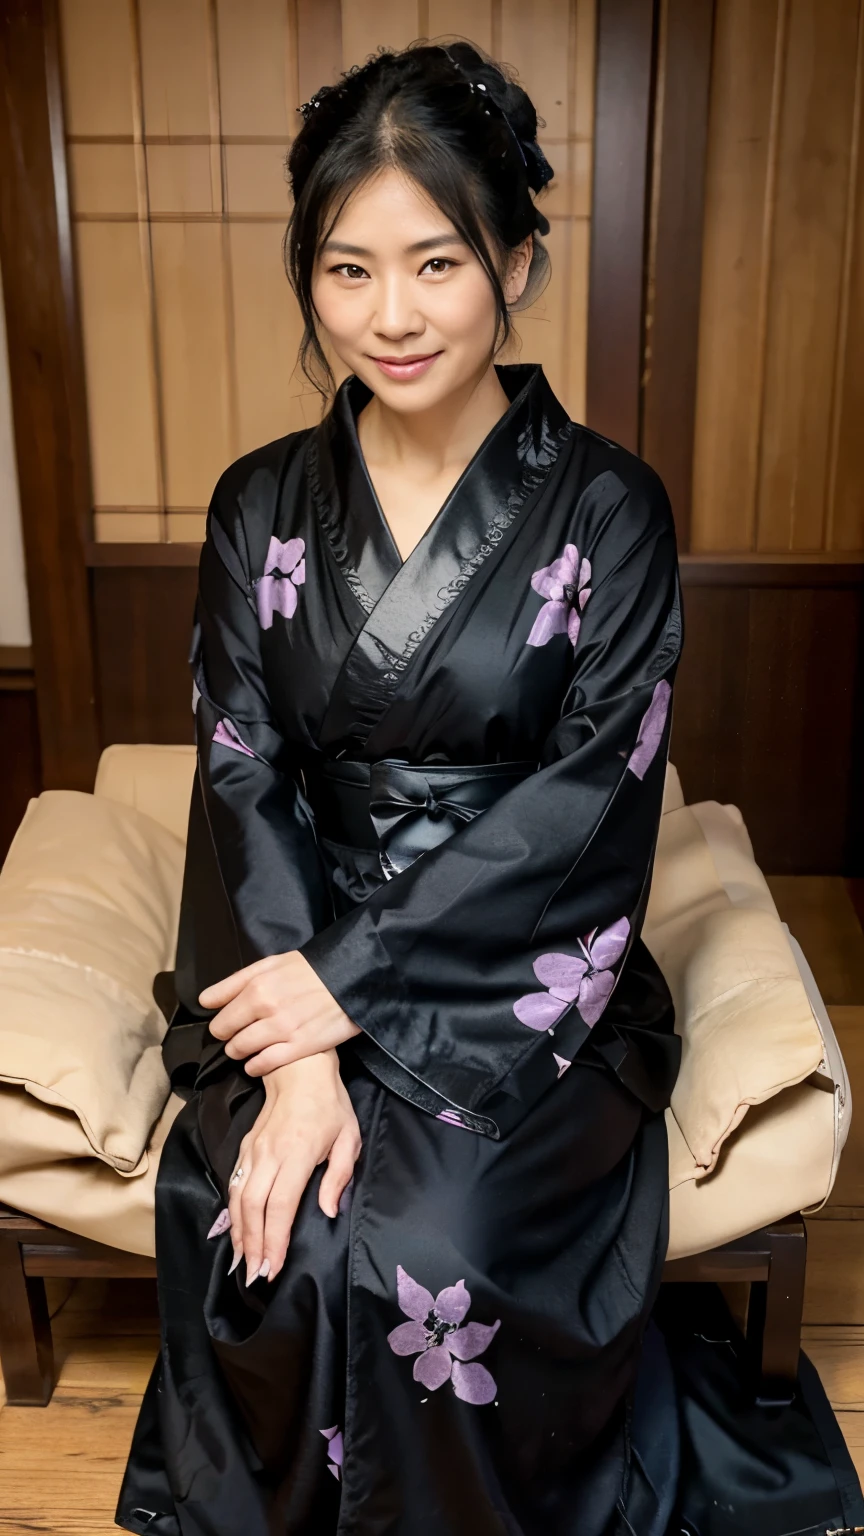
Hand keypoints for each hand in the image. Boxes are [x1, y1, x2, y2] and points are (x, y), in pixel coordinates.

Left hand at [201, 950, 359, 1075]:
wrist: (350, 977)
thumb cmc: (309, 969)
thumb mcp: (270, 965)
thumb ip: (234, 983)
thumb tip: (205, 1001)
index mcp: (257, 989)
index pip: (222, 1021)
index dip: (221, 1026)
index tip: (228, 1026)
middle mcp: (267, 1011)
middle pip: (231, 1039)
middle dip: (231, 1040)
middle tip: (239, 1038)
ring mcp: (284, 1031)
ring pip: (245, 1052)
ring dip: (242, 1053)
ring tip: (249, 1049)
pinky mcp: (301, 1047)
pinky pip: (266, 1064)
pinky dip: (257, 1066)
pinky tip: (259, 1062)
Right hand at [225, 1051, 360, 1284]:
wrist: (299, 1071)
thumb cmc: (330, 1106)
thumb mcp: (348, 1138)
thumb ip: (338, 1176)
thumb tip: (328, 1211)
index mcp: (297, 1153)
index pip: (280, 1204)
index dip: (274, 1240)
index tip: (272, 1268)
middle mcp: (269, 1154)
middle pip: (253, 1208)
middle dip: (252, 1245)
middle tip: (254, 1277)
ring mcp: (253, 1151)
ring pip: (238, 1199)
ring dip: (238, 1233)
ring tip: (241, 1263)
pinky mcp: (244, 1148)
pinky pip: (234, 1185)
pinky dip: (233, 1213)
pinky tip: (236, 1232)